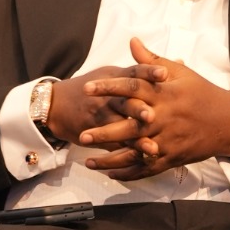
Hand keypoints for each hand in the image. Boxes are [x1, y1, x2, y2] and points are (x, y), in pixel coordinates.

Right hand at [46, 63, 161, 151]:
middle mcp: (107, 97)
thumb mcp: (111, 74)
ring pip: (119, 129)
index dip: (148, 72)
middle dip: (139, 109)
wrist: (55, 106)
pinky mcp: (95, 135)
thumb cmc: (90, 88)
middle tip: (153, 115)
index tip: (164, 73)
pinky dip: (126, 155)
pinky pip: (112, 147)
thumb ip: (141, 72)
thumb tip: (173, 67)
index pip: (133, 73)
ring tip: (153, 147)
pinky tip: (140, 162)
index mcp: (114, 79)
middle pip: (125, 101)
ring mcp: (100, 117)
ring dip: (136, 139)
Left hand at [80, 37, 229, 179]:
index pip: (132, 88)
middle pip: (130, 127)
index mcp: (164, 95)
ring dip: (111, 159)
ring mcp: (167, 141)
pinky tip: (111, 174)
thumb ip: (152, 61)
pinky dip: (129, 173)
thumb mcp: (180, 73)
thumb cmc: (202, 93)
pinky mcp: (172, 157)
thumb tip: (133, 42)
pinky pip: (147, 168)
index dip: (109, 88)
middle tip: (82, 135)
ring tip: (89, 161)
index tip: (88, 89)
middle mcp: (164, 119)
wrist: (228, 121)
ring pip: (135, 152)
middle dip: (105, 133)